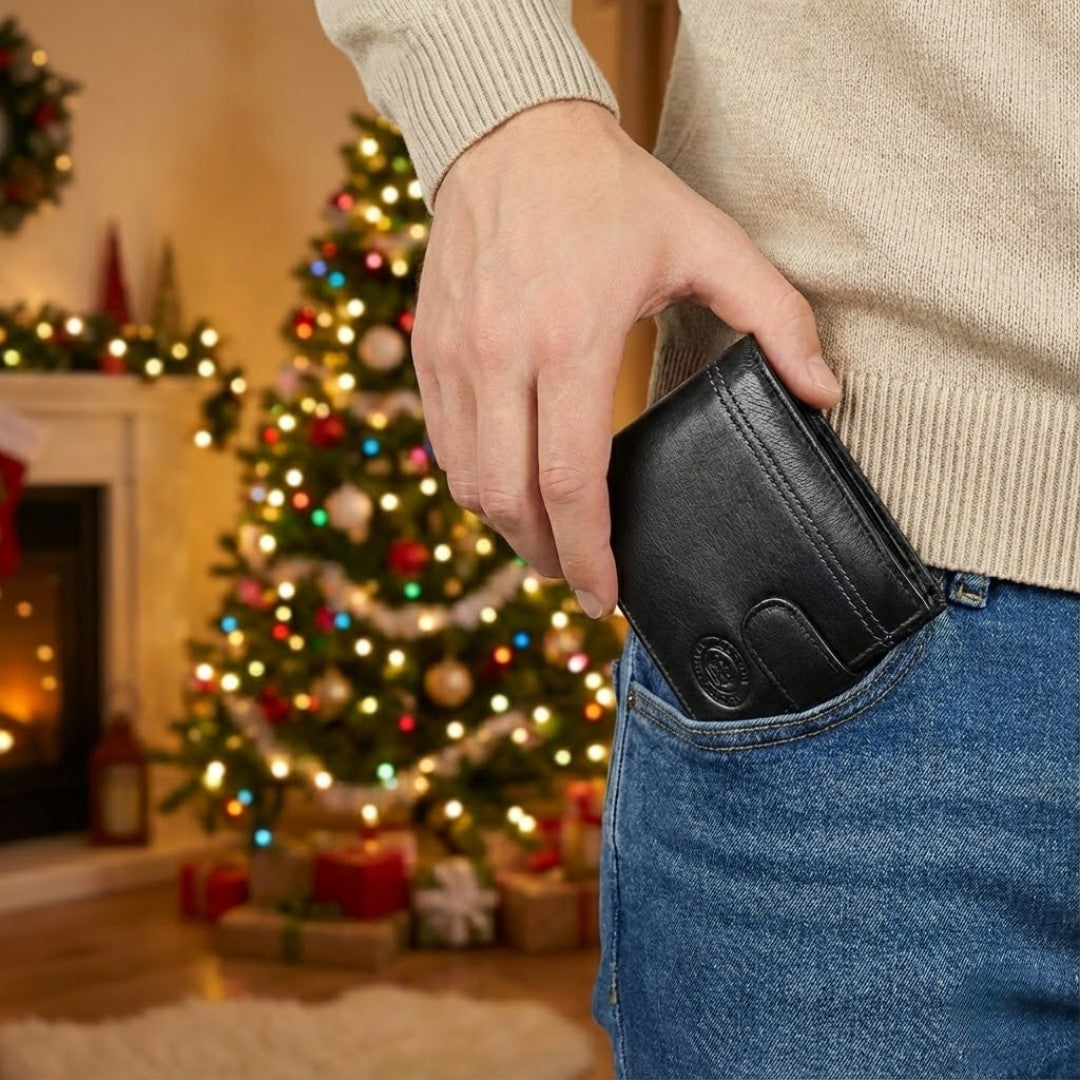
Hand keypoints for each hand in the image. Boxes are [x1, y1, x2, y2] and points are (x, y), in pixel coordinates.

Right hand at [411, 99, 839, 618]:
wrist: (510, 136)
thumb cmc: (608, 192)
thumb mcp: (707, 242)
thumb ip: (776, 318)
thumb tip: (825, 393)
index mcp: (571, 339)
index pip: (571, 481)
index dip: (589, 553)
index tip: (606, 595)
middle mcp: (501, 356)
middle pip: (512, 499)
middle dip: (548, 558)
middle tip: (581, 582)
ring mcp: (455, 357)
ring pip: (469, 483)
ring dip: (508, 529)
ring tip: (549, 545)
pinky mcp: (428, 352)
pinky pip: (443, 446)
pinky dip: (476, 484)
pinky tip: (509, 490)